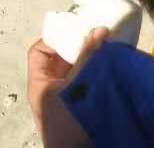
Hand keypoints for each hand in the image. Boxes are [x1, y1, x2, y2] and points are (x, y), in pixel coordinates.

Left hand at [27, 28, 107, 147]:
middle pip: (61, 60)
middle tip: (98, 35)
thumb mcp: (76, 87)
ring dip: (92, 60)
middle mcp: (51, 91)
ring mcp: (67, 100)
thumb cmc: (70, 123)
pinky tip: (113, 67)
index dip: (55, 37)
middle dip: (79, 46)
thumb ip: (86, 57)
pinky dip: (98, 74)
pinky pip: (89, 84)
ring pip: (77, 71)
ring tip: (109, 48)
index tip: (77, 29)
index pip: (40, 51)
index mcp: (40, 84)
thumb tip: (99, 29)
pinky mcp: (83, 109)